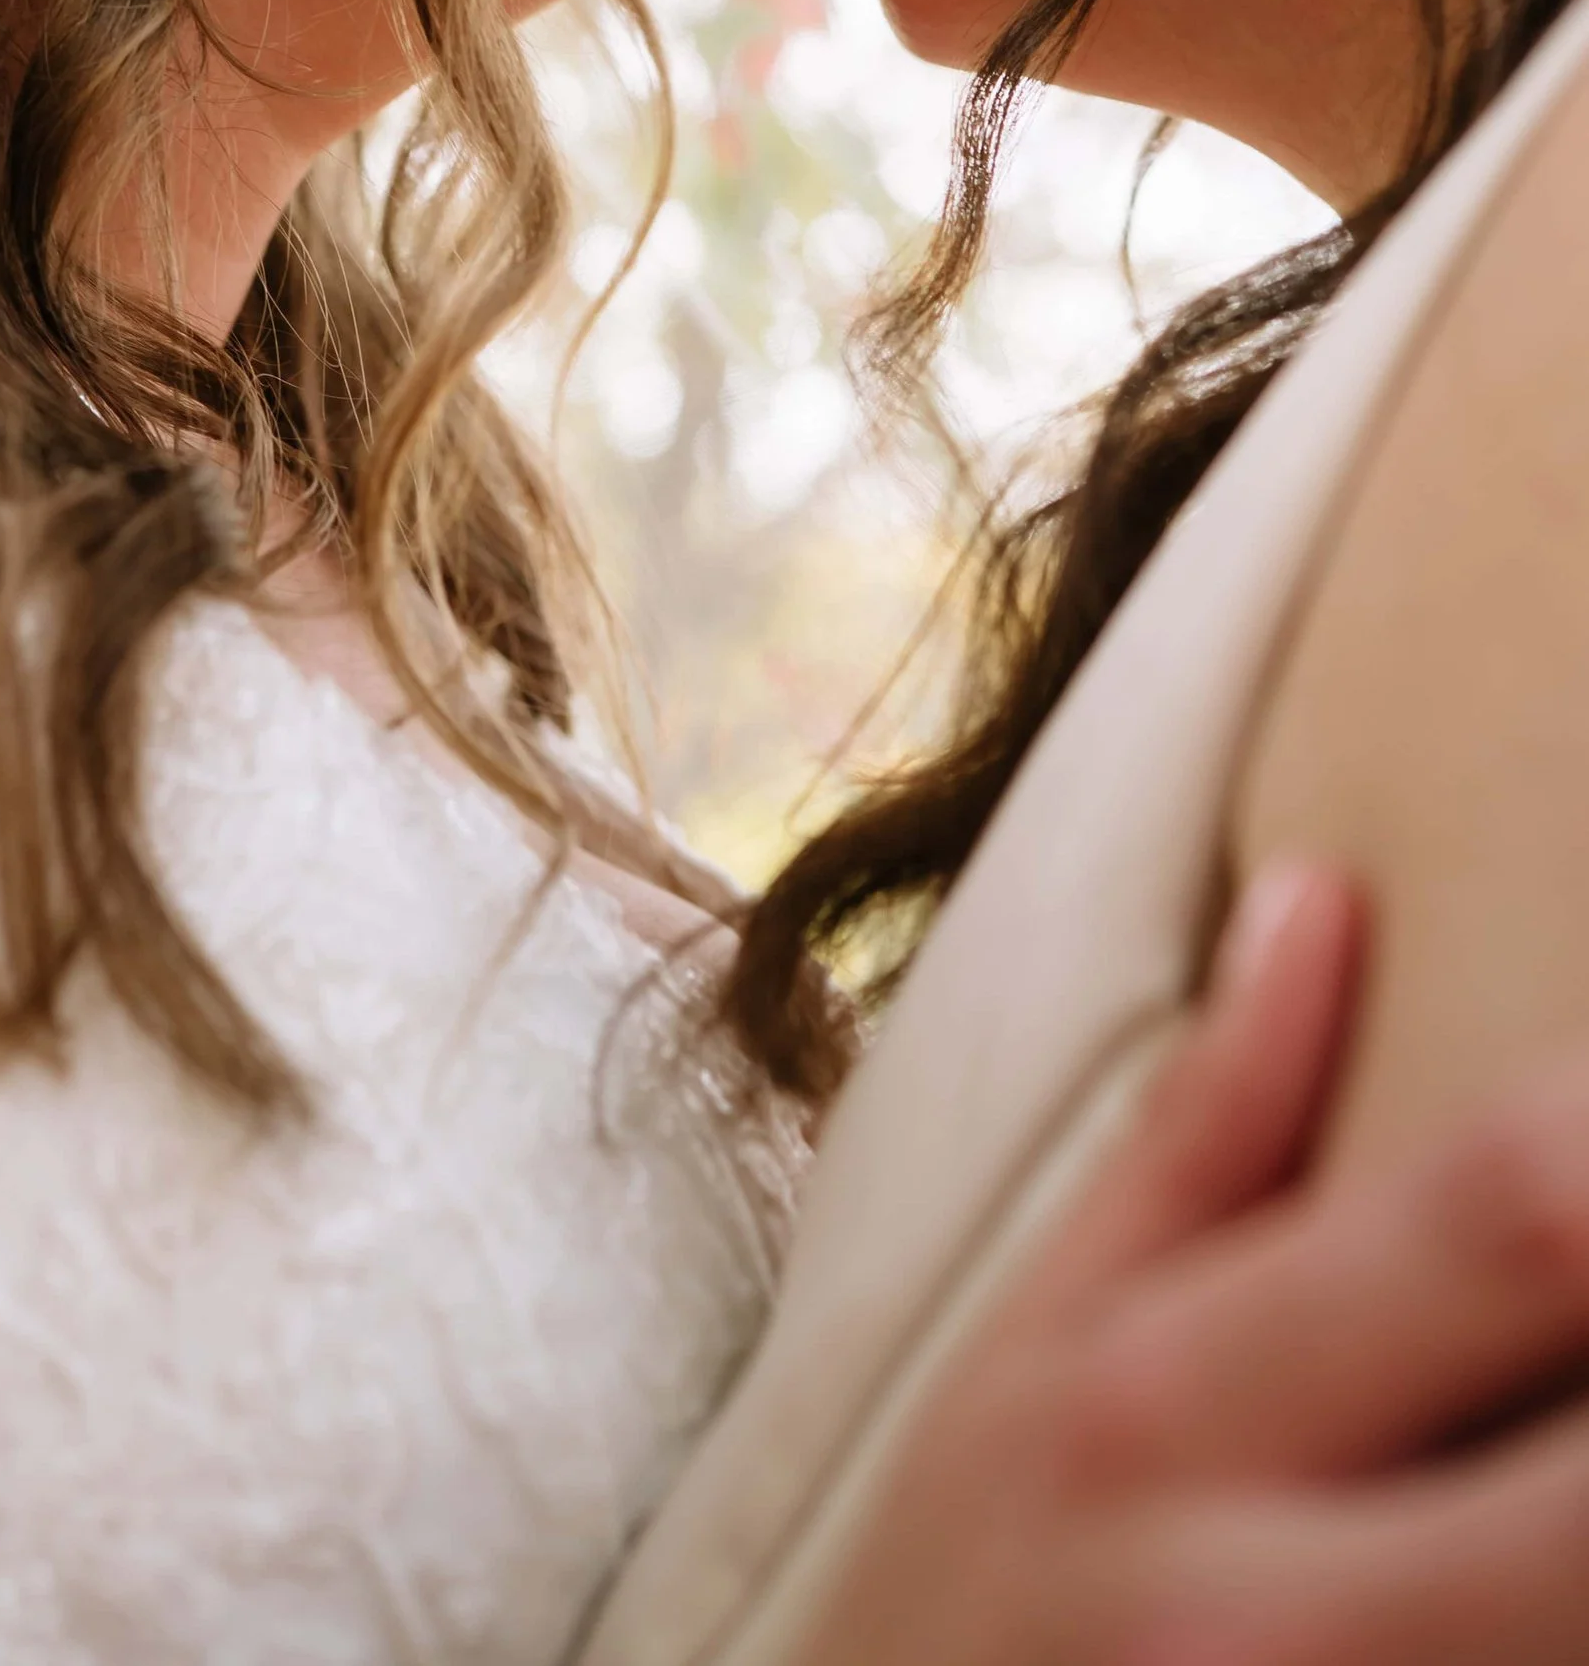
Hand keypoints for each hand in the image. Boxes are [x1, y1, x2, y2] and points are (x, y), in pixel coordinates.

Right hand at [792, 862, 1588, 1665]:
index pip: (1520, 1212)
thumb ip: (1202, 1132)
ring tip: (1578, 1417)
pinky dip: (1573, 1635)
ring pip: (1586, 1616)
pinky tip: (1551, 1579)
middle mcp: (1262, 1608)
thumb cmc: (965, 1606)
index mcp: (1172, 1404)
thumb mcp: (1040, 1353)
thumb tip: (1327, 899)